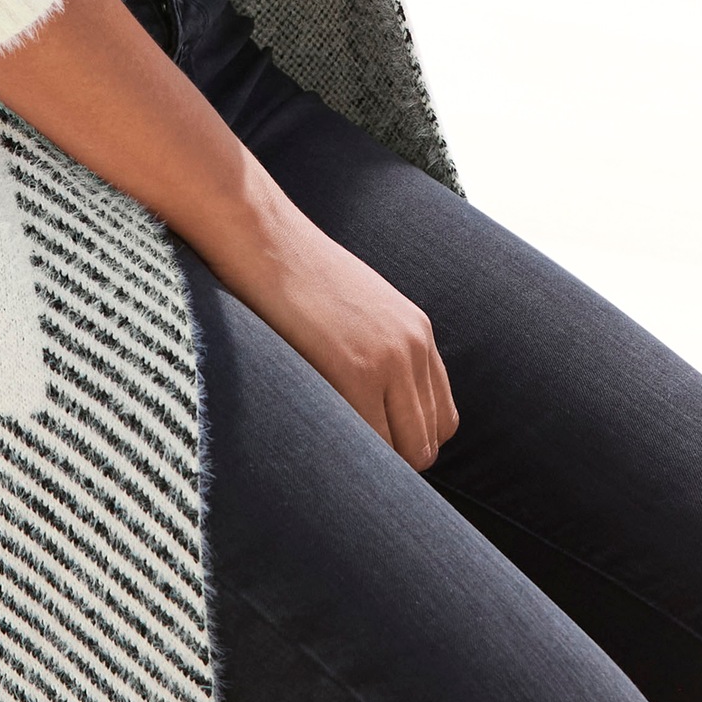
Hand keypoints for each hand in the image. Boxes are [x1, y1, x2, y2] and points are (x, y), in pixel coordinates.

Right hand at [220, 185, 459, 473]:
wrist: (261, 236)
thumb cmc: (290, 274)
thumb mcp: (353, 308)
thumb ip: (375, 350)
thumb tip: (371, 407)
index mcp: (417, 331)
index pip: (440, 418)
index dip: (407, 442)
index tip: (369, 447)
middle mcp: (413, 347)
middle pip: (427, 442)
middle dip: (393, 462)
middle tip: (349, 461)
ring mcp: (388, 360)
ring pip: (406, 452)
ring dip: (375, 465)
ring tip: (335, 456)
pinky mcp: (354, 372)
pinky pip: (372, 444)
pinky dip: (353, 457)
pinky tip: (322, 445)